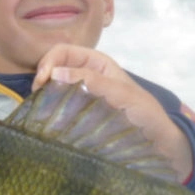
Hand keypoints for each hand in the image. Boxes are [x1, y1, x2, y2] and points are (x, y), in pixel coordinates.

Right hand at [34, 44, 193, 182]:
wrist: (158, 142)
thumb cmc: (146, 114)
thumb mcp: (123, 94)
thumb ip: (93, 82)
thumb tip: (56, 74)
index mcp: (98, 64)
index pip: (64, 52)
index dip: (49, 62)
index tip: (41, 82)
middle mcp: (87, 76)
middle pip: (54, 68)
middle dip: (42, 78)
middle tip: (36, 97)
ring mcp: (82, 96)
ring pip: (54, 88)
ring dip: (44, 95)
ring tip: (39, 108)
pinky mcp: (80, 115)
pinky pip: (60, 107)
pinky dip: (51, 110)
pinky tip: (48, 118)